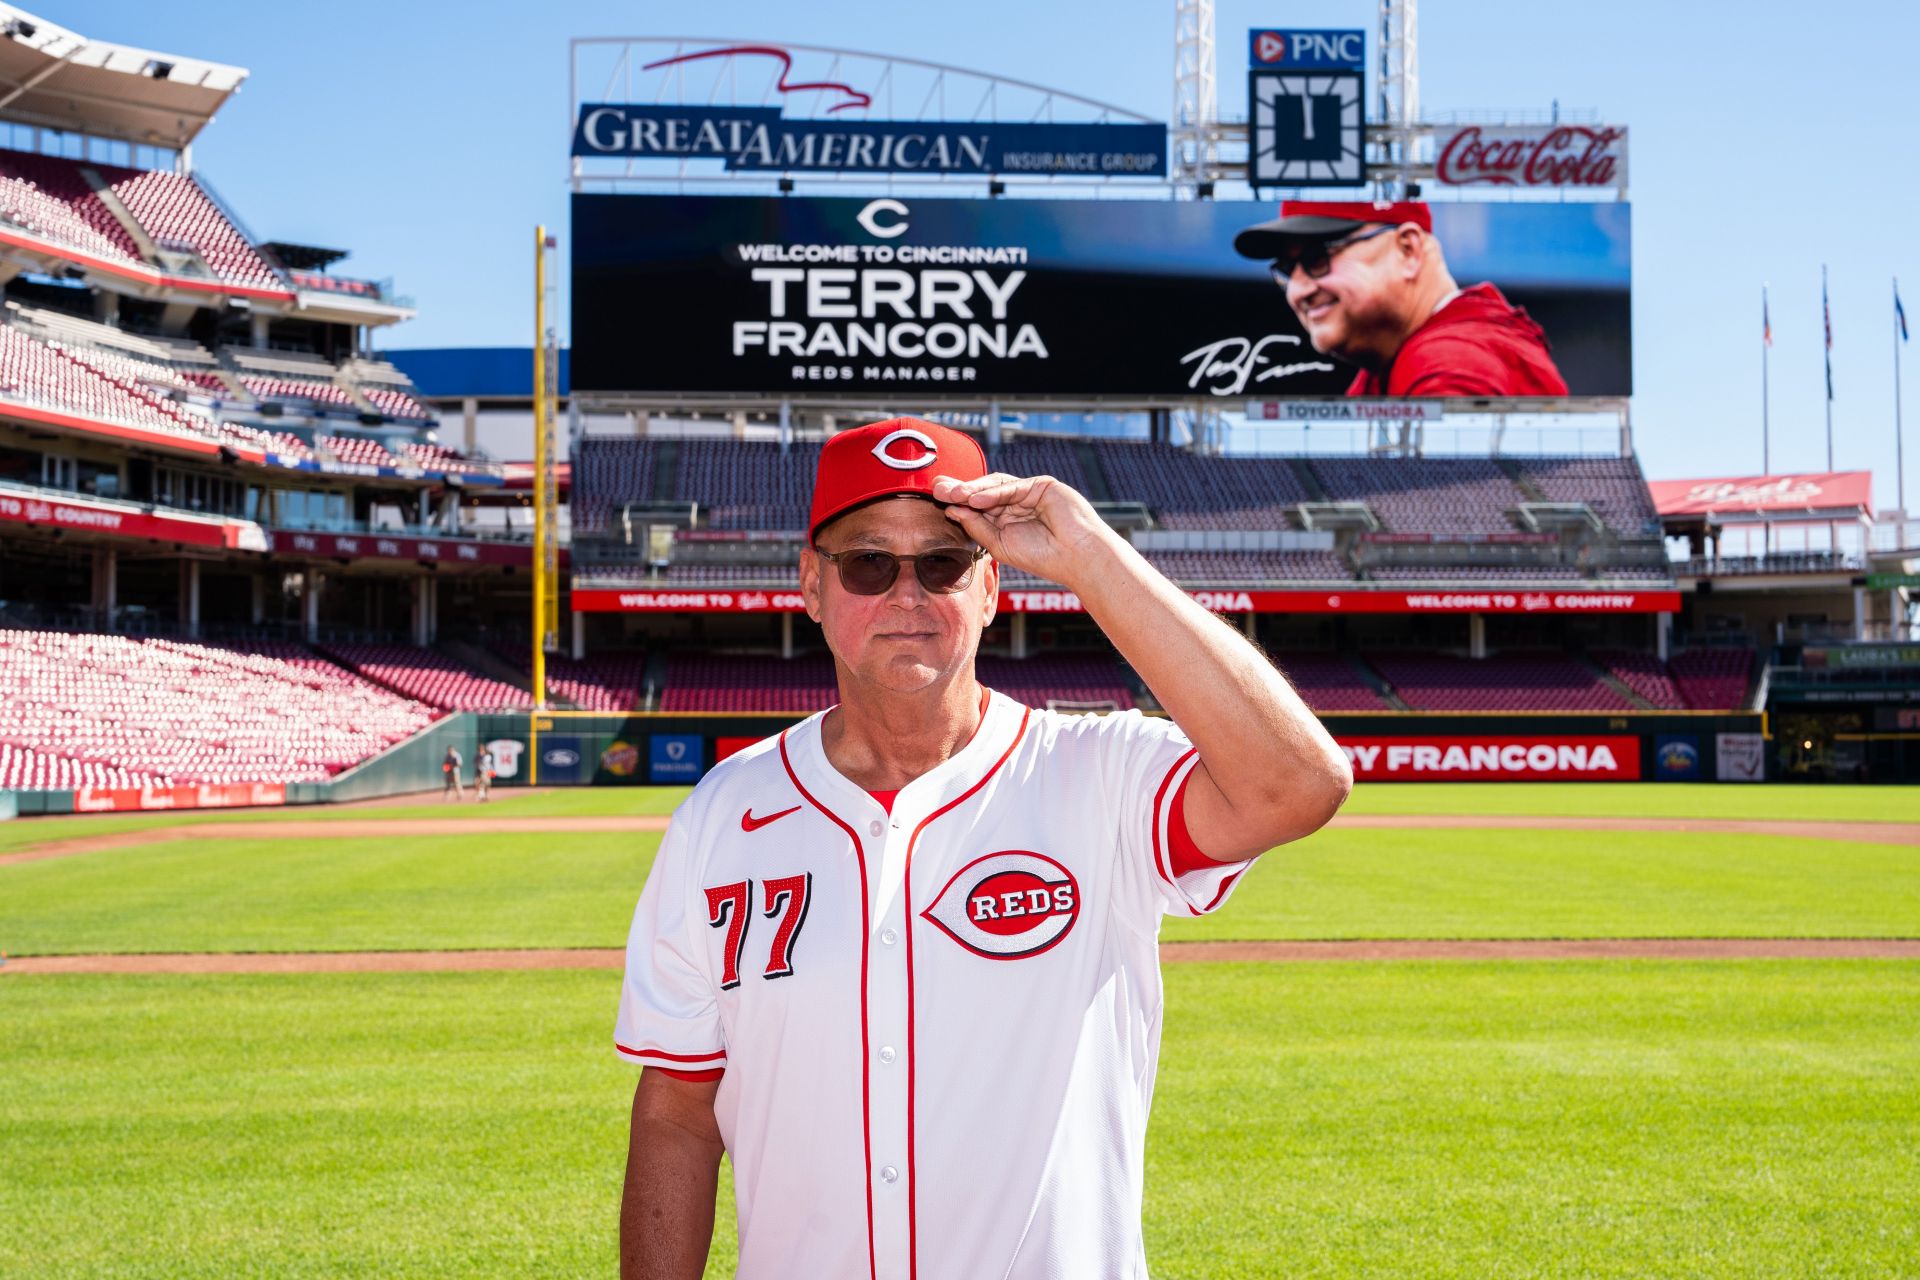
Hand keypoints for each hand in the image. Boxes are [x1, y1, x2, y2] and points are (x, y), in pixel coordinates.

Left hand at [934, 473, 1118, 589]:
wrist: (1076, 557)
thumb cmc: (1042, 556)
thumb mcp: (1000, 544)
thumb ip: (977, 526)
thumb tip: (952, 509)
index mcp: (1006, 518)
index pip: (978, 506)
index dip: (958, 501)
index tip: (936, 499)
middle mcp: (1017, 503)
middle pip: (983, 491)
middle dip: (960, 489)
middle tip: (937, 488)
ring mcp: (1030, 492)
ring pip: (996, 486)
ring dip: (973, 489)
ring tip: (953, 494)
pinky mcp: (1042, 485)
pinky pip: (1013, 487)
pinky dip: (994, 492)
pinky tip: (976, 499)